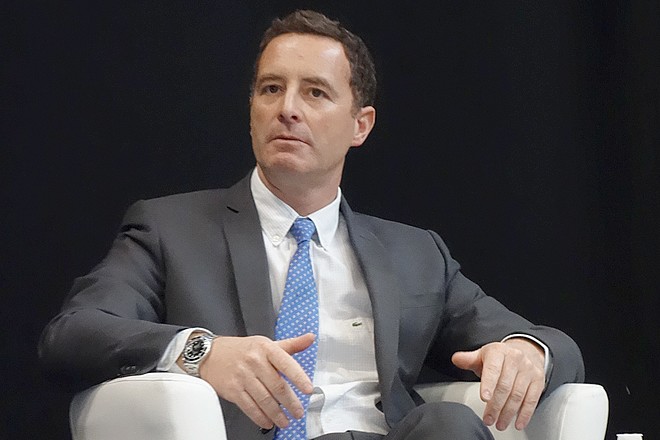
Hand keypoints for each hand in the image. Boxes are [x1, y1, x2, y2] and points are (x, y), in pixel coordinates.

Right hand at [199, 333, 314, 429]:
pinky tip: (268, 421)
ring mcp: (242, 376)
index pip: (286, 363)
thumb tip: (310, 338)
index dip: (299, 377)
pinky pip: (249, 406)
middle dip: (290, 402)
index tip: (308, 389)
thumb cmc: (242, 349)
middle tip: (298, 412)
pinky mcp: (232, 390)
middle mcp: (254, 361)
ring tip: (285, 421)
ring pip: (264, 399)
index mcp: (266, 348)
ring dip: (277, 414)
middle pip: (277, 385)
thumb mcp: (266, 343)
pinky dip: (260, 417)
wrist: (210, 354)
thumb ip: (290, 344)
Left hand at [451, 338, 545, 430]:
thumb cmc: (499, 357)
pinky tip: (518, 423)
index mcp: (498, 351)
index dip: (488, 384)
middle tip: (488, 419)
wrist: (524, 351)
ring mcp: (528, 370)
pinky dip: (525, 414)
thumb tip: (456, 359)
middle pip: (505, 386)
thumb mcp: (482, 355)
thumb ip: (468, 359)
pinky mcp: (538, 380)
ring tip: (500, 424)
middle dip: (496, 406)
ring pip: (518, 395)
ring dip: (508, 413)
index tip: (484, 398)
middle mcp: (515, 359)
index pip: (493, 369)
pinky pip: (532, 399)